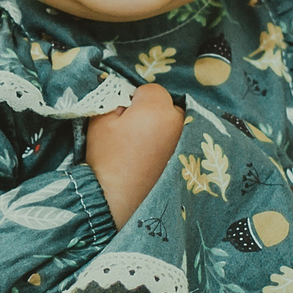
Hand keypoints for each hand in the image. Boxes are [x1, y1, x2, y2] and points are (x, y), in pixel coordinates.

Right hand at [85, 82, 182, 224]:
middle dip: (154, 114)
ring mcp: (188, 142)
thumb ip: (116, 99)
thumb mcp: (101, 121)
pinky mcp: (191, 162)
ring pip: (177, 125)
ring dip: (165, 130)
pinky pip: (182, 144)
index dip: (135, 101)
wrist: (116, 203)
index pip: (150, 90)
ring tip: (147, 150)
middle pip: (168, 107)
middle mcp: (180, 122)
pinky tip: (156, 160)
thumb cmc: (106, 160)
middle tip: (136, 134)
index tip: (124, 117)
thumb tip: (128, 100)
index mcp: (157, 109)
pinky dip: (172, 147)